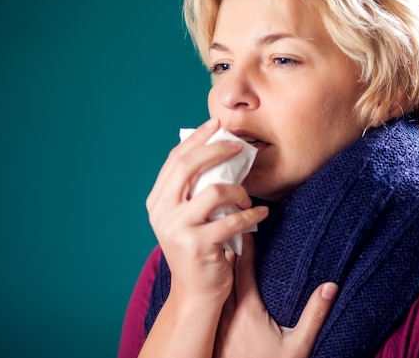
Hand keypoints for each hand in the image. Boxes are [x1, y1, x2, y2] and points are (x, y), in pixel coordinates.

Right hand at [145, 118, 268, 304]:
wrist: (196, 293)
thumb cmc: (199, 249)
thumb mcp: (188, 216)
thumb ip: (194, 189)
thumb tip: (218, 151)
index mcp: (157, 201)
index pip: (176, 159)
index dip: (196, 138)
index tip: (216, 125)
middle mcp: (162, 212)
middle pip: (189, 166)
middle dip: (217, 149)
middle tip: (238, 146)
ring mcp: (177, 229)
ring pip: (215, 191)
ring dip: (240, 191)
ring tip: (248, 199)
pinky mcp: (198, 245)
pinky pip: (233, 220)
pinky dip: (252, 215)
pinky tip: (261, 215)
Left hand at [215, 234, 337, 357]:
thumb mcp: (299, 346)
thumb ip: (315, 315)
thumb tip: (330, 286)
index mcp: (247, 312)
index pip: (243, 271)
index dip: (245, 249)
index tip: (248, 230)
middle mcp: (227, 315)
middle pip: (224, 275)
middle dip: (229, 252)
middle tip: (234, 231)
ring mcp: (217, 325)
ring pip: (215, 288)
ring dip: (220, 270)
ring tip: (224, 249)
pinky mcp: (213, 335)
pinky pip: (211, 303)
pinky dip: (215, 288)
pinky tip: (218, 283)